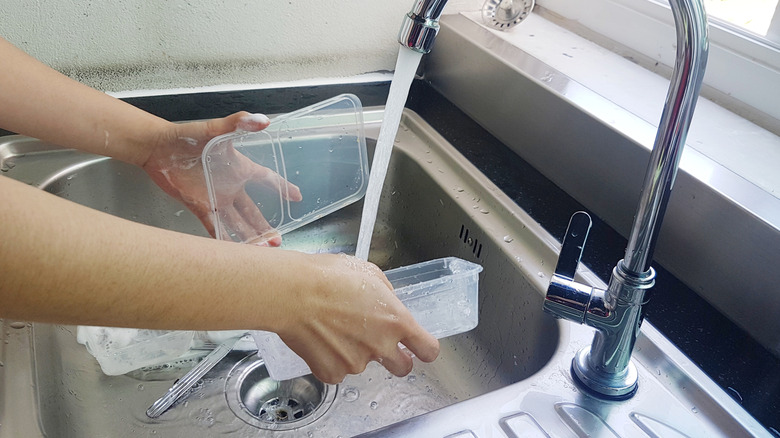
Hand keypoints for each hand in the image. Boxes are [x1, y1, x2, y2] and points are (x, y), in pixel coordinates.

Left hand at [142, 112, 301, 245]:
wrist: (157, 148)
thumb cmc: (186, 136)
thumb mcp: (215, 129)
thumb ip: (238, 123)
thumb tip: (263, 120)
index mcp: (239, 167)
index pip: (267, 178)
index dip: (283, 187)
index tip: (297, 197)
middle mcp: (230, 186)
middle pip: (253, 210)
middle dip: (266, 226)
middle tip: (278, 240)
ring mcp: (215, 198)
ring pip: (237, 222)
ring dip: (249, 236)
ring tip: (262, 250)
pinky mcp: (199, 205)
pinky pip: (214, 225)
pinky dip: (223, 238)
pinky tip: (233, 251)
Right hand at [276, 253, 440, 383]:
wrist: (293, 292)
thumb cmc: (327, 277)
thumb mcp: (369, 273)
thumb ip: (385, 295)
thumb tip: (386, 304)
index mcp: (396, 321)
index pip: (428, 350)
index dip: (425, 349)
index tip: (419, 347)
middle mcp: (381, 346)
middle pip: (403, 368)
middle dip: (396, 359)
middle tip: (377, 342)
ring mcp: (356, 363)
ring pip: (363, 364)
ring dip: (355, 352)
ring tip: (334, 328)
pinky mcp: (331, 373)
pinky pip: (337, 371)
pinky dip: (331, 359)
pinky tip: (321, 339)